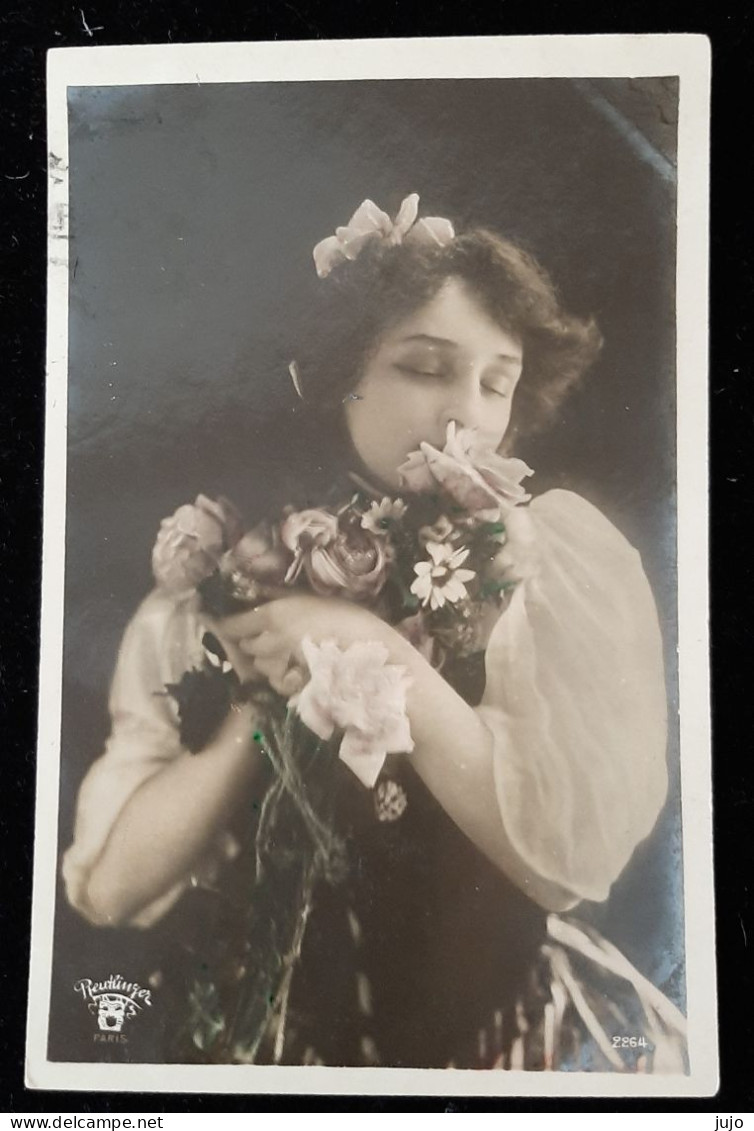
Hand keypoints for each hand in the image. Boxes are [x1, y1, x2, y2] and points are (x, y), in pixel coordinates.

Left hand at [210, 594, 390, 696]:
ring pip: (259, 666)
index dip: (228, 625)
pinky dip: (280, 679)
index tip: (226, 624)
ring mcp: (282, 666)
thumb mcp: (313, 598)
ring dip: (265, 661)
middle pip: (246, 646)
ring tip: (284, 655)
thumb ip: (281, 597)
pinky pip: (275, 683)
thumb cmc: (348, 618)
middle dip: (251, 642)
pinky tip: (294, 672)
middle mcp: (272, 641)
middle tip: (265, 637)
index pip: (234, 624)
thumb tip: (256, 593)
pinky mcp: (293, 687)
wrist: (373, 653)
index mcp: (275, 615)